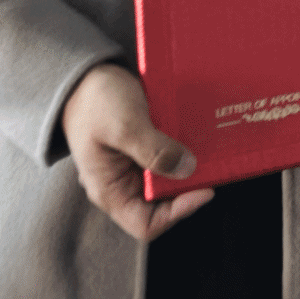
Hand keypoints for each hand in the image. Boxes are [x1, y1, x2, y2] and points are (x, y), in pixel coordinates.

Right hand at [60, 63, 211, 239]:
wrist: (85, 75)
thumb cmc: (95, 102)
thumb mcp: (124, 126)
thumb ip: (153, 150)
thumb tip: (188, 170)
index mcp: (110, 191)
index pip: (146, 224)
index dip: (178, 212)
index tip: (205, 189)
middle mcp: (123, 185)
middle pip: (163, 204)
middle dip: (189, 188)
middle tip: (214, 166)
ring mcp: (135, 166)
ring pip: (170, 180)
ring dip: (191, 168)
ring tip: (213, 152)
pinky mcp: (146, 148)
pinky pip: (170, 158)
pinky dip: (186, 151)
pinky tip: (201, 138)